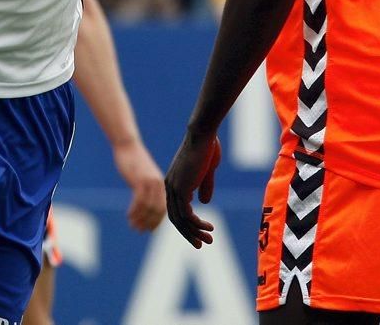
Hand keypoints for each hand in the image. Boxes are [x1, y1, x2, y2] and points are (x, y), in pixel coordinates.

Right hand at [113, 139, 165, 231]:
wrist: (128, 146)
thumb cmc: (135, 162)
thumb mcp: (146, 177)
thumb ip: (149, 190)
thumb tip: (148, 207)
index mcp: (162, 184)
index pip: (164, 209)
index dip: (156, 222)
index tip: (148, 230)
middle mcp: (159, 184)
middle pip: (158, 211)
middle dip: (149, 223)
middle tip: (138, 230)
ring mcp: (150, 182)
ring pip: (148, 208)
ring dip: (140, 219)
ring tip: (132, 225)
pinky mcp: (140, 180)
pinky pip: (139, 201)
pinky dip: (134, 212)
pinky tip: (128, 215)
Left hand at [165, 133, 220, 248]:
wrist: (202, 134)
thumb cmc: (207, 147)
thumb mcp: (206, 171)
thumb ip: (204, 186)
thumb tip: (204, 202)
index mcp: (174, 181)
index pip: (176, 209)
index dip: (187, 223)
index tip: (200, 233)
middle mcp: (170, 186)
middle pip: (176, 218)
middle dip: (189, 233)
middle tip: (202, 245)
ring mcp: (174, 188)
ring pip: (181, 220)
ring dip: (195, 232)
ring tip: (209, 240)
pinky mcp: (181, 189)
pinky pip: (187, 215)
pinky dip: (197, 224)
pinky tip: (209, 228)